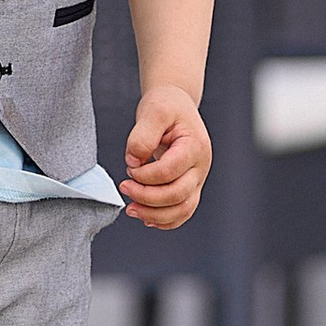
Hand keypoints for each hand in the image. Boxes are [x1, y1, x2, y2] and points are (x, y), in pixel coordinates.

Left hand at [122, 83, 210, 230]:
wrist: (176, 104)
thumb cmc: (166, 105)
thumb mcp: (153, 110)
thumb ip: (142, 136)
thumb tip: (134, 162)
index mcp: (195, 146)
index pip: (170, 171)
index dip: (145, 175)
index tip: (129, 166)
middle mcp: (201, 166)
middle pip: (178, 195)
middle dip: (147, 197)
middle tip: (125, 186)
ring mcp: (198, 179)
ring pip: (182, 209)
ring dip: (154, 214)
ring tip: (131, 209)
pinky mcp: (190, 187)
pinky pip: (183, 212)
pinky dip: (165, 220)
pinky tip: (147, 218)